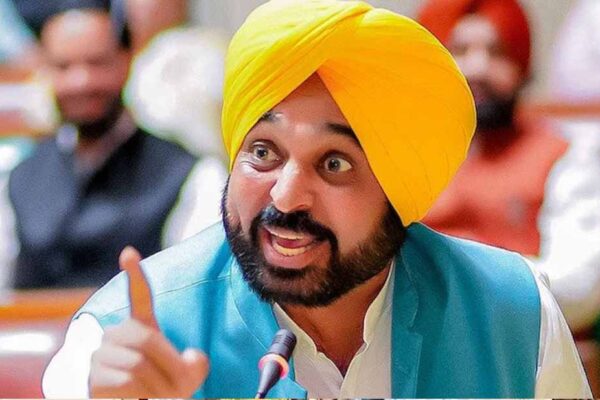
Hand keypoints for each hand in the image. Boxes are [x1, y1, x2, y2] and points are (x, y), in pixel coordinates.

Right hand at [89, 246, 208, 397]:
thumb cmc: (165, 389)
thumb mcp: (188, 377)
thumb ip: (197, 364)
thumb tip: (191, 357)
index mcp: (142, 326)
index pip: (139, 296)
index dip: (135, 275)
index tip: (129, 252)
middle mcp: (117, 334)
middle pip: (146, 340)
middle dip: (170, 366)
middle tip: (180, 389)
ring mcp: (101, 354)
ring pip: (138, 364)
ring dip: (159, 388)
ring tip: (161, 398)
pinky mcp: (93, 378)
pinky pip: (125, 383)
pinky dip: (144, 397)